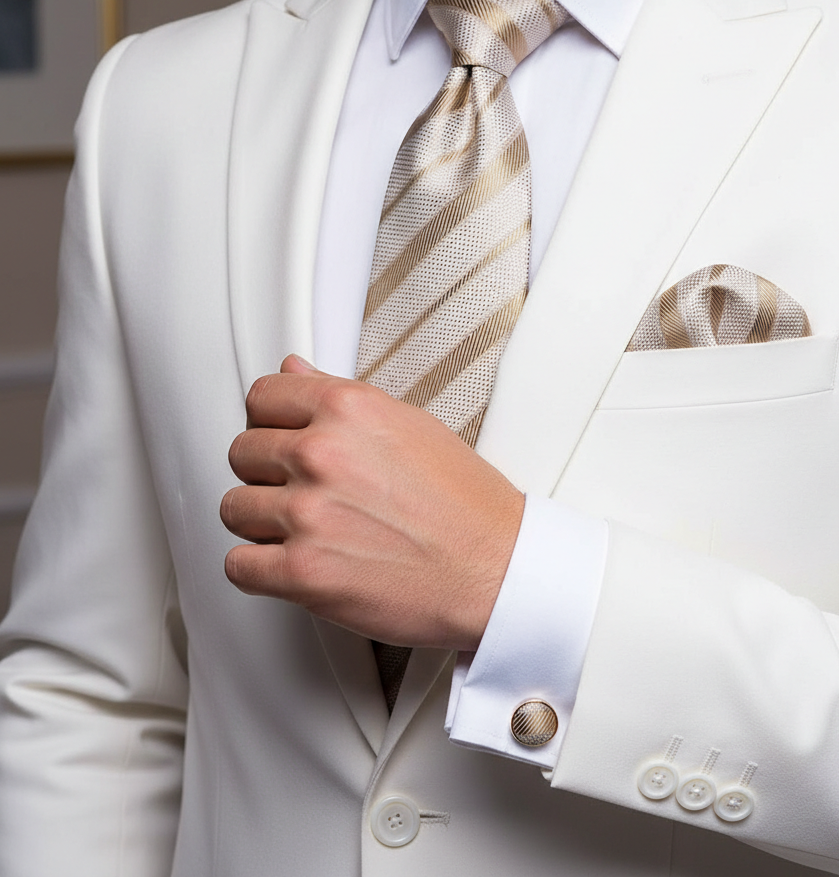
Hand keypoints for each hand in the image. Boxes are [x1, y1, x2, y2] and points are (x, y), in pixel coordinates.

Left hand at [220, 355, 524, 650]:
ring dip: (263, 523)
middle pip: (242, 452)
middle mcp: (322, 455)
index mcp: (348, 410)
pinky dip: (261, 570)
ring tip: (306, 531)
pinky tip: (296, 564)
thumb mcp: (410, 426)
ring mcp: (308, 514)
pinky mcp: (302, 573)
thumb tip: (293, 372)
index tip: (281, 439)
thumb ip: (341, 399)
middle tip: (305, 492)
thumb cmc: (465, 504)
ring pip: (234, 509)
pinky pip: (238, 566)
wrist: (497, 570)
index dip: (270, 422)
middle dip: (267, 474)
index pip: (262, 398)